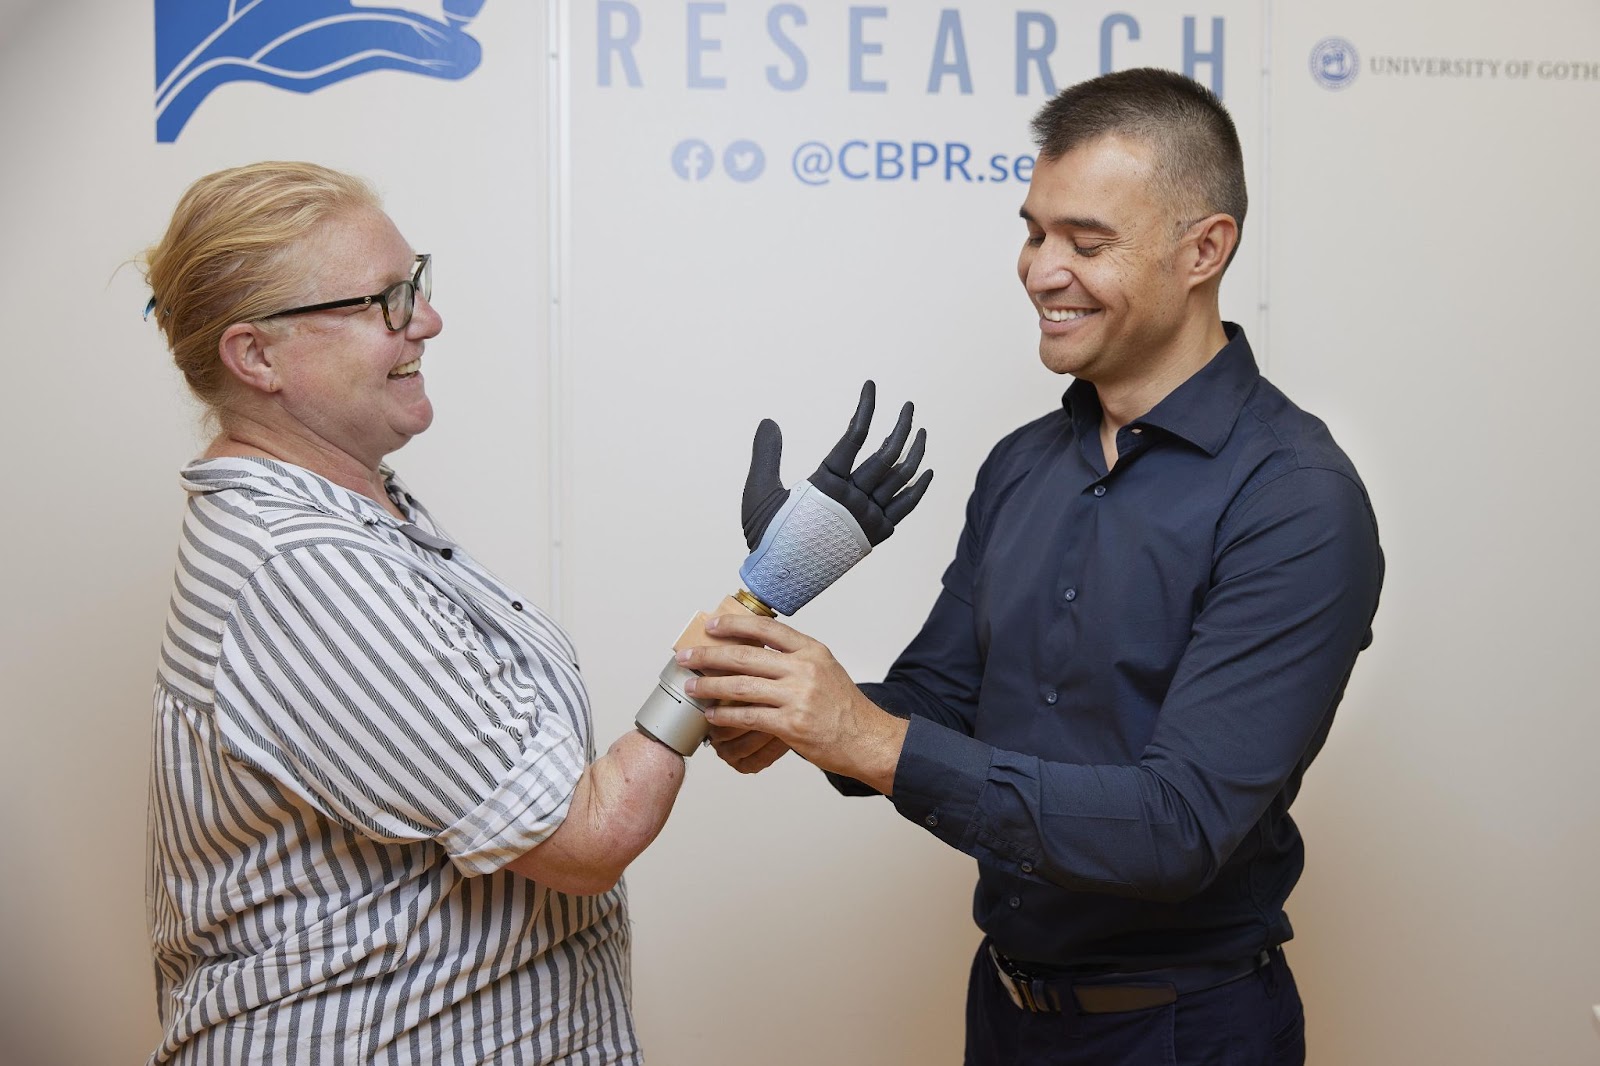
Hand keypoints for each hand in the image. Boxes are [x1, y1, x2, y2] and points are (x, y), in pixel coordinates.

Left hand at [675, 613, 908, 794]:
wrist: (866, 739)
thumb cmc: (845, 708)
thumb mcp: (826, 670)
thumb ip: (795, 659)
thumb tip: (756, 653)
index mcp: (811, 651)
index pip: (767, 628)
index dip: (735, 625)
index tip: (712, 626)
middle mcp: (804, 669)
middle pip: (746, 655)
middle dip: (709, 655)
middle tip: (687, 656)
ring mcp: (797, 696)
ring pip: (741, 686)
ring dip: (710, 686)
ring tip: (691, 687)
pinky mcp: (790, 724)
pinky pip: (748, 716)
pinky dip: (726, 715)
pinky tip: (713, 715)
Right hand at [741, 380, 933, 549]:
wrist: (779, 578)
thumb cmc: (767, 535)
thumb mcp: (759, 491)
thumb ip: (766, 454)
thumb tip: (768, 421)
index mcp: (826, 484)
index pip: (854, 436)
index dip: (866, 408)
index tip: (872, 387)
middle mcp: (853, 499)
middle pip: (887, 454)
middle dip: (901, 425)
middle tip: (909, 406)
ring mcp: (868, 517)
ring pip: (901, 478)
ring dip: (915, 451)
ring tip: (920, 431)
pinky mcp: (876, 534)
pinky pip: (906, 507)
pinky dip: (919, 488)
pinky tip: (926, 471)